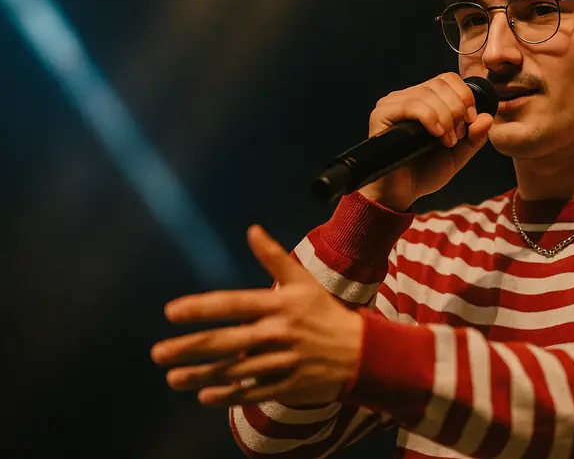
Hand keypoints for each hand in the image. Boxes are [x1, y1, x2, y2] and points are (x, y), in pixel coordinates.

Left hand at [151, 225, 362, 406]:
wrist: (362, 351)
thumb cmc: (326, 313)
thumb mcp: (303, 282)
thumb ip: (274, 257)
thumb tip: (252, 229)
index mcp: (280, 304)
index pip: (233, 304)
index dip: (200, 308)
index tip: (171, 312)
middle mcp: (279, 333)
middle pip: (226, 342)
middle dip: (188, 348)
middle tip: (157, 353)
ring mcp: (283, 362)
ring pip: (234, 371)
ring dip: (200, 375)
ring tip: (172, 378)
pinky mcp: (287, 386)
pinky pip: (252, 393)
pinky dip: (228, 396)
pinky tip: (204, 397)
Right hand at [360, 72, 493, 210]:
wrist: (402, 193)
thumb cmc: (425, 172)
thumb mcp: (458, 154)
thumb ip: (474, 137)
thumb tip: (487, 117)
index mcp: (425, 100)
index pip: (448, 79)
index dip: (464, 96)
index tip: (470, 120)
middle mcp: (408, 96)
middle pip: (441, 84)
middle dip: (457, 110)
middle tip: (457, 135)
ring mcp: (393, 103)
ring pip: (428, 93)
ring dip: (446, 117)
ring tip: (446, 141)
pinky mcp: (382, 114)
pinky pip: (412, 104)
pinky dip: (430, 118)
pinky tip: (436, 135)